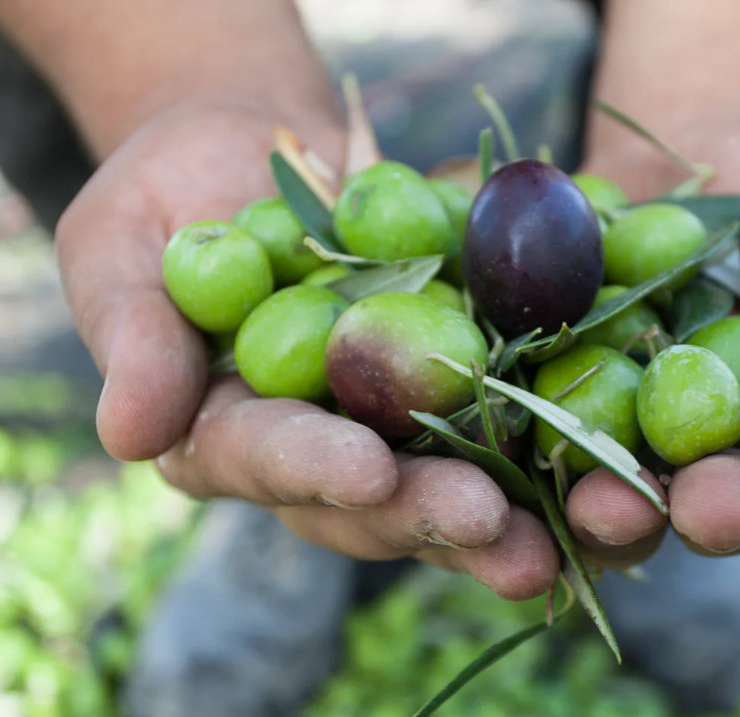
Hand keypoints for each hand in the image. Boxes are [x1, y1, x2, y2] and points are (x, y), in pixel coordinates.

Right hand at [55, 103, 559, 600]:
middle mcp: (316, 459)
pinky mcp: (460, 396)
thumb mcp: (124, 248)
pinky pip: (514, 431)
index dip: (314, 468)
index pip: (265, 461)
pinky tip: (615, 480)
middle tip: (494, 529)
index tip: (365, 469)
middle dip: (433, 514)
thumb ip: (136, 337)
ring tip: (567, 543)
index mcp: (225, 439)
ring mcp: (393, 434)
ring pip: (454, 489)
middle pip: (374, 503)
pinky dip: (563, 453)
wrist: (256, 149)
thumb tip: (129, 436)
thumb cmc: (170, 194)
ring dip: (513, 519)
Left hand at [566, 107, 739, 564]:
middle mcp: (725, 458)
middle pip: (726, 503)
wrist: (702, 146)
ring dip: (616, 510)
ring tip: (598, 505)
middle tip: (702, 505)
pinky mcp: (556, 409)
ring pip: (629, 497)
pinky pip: (537, 440)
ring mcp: (636, 441)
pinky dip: (523, 452)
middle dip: (716, 507)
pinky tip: (505, 459)